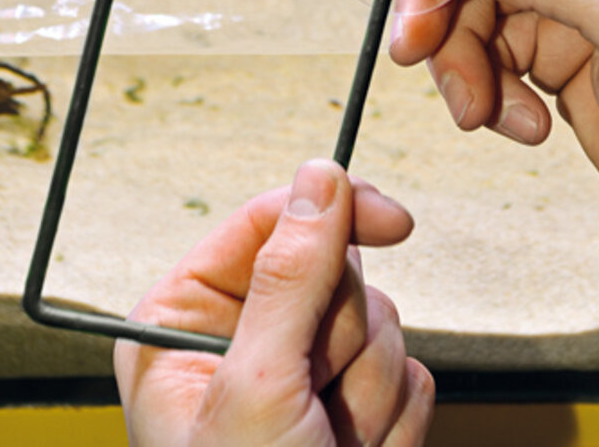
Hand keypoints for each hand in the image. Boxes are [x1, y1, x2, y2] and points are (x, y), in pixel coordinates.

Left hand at [114, 159, 433, 445]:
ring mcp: (304, 368)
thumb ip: (290, 274)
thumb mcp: (257, 390)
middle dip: (344, 337)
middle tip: (318, 396)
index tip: (391, 220)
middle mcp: (245, 334)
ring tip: (333, 443)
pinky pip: (409, 369)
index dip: (334, 212)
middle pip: (335, 269)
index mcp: (189, 318)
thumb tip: (319, 178)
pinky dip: (396, 418)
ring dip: (370, 388)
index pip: (271, 221)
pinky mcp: (354, 400)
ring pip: (381, 318)